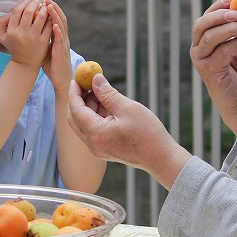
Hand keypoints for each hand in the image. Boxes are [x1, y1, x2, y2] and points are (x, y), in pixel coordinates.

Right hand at [0, 0, 50, 68]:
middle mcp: (22, 33)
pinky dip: (50, 18)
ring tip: (45, 7)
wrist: (25, 63)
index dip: (23, 3)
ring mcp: (33, 37)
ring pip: (41, 17)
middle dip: (34, 3)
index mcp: (11, 31)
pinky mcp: (43, 41)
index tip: (27, 2)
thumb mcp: (2, 37)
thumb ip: (1, 23)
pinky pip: (48, 25)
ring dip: (44, 9)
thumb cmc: (14, 48)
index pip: (17, 11)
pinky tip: (50, 16)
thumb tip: (9, 12)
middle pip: (29, 11)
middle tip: (37, 2)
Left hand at [41, 0, 72, 91]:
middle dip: (54, 9)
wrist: (61, 79)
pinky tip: (54, 25)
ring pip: (61, 27)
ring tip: (50, 7)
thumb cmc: (53, 65)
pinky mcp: (61, 53)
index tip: (44, 1)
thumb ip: (42, 39)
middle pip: (60, 20)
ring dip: (56, 16)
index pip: (56, 20)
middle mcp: (63, 39)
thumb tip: (32, 30)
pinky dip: (58, 32)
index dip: (52, 10)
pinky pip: (60, 41)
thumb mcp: (46, 49)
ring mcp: (63, 45)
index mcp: (59, 38)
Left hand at [67, 74, 190, 188]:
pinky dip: (96, 116)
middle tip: (86, 83)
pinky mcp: (105, 150)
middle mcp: (92, 144)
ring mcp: (98, 149)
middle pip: (75, 118)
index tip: (76, 78)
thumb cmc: (147, 134)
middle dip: (79, 99)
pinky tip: (107, 105)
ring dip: (89, 107)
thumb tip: (95, 79)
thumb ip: (107, 94)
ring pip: (85, 124)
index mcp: (96, 134)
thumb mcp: (127, 108)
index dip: (74, 93)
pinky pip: (94, 130)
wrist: (161, 159)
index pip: (76, 110)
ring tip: (101, 91)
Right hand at [189, 0, 236, 138]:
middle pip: (201, 26)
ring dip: (231, 29)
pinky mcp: (209, 71)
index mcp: (203, 40)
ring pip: (211, 38)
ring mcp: (201, 61)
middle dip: (219, 15)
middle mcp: (198, 49)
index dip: (217, 7)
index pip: (205, 18)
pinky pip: (223, 52)